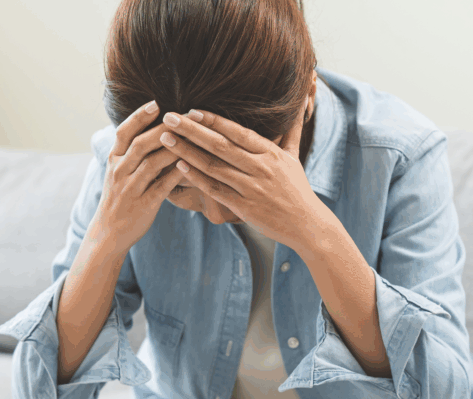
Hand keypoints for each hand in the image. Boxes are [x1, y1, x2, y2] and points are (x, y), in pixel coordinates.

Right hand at [93, 100, 184, 252]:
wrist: (108, 233)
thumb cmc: (119, 199)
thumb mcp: (118, 172)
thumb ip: (131, 153)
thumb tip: (154, 130)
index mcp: (114, 160)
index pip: (124, 132)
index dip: (139, 117)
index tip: (156, 103)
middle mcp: (120, 172)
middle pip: (141, 144)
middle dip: (164, 128)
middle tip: (185, 115)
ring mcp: (130, 189)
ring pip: (152, 163)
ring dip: (173, 147)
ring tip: (192, 135)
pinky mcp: (143, 205)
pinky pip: (162, 186)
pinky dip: (176, 173)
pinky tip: (190, 163)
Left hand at [158, 102, 328, 252]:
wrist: (307, 225)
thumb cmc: (297, 189)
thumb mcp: (294, 156)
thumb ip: (291, 128)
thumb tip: (303, 99)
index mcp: (270, 152)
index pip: (237, 131)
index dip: (213, 120)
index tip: (191, 109)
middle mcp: (260, 167)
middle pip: (220, 144)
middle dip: (191, 129)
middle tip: (168, 117)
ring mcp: (251, 188)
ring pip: (213, 165)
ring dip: (187, 151)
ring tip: (166, 139)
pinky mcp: (244, 208)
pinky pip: (215, 190)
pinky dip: (197, 177)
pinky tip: (179, 167)